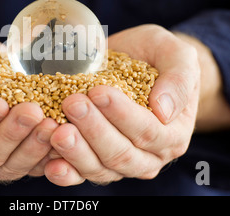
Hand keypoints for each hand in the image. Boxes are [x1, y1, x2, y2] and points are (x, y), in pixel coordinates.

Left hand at [44, 25, 199, 184]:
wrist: (138, 63)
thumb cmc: (158, 58)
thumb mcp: (177, 54)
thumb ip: (179, 78)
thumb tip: (163, 110)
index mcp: (173, 134)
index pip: (148, 131)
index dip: (122, 115)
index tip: (98, 92)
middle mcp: (149, 156)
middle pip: (121, 154)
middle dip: (94, 130)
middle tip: (72, 104)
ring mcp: (120, 163)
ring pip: (100, 168)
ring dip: (76, 152)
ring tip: (56, 131)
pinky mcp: (96, 161)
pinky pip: (81, 174)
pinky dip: (65, 172)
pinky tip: (50, 163)